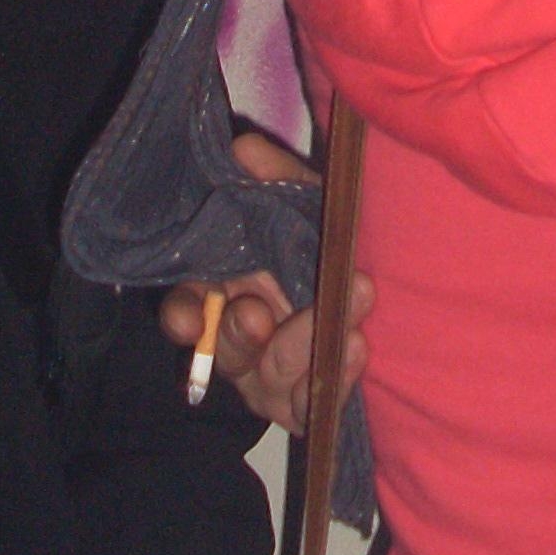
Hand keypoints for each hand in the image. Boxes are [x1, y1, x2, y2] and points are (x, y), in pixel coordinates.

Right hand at [156, 127, 369, 432]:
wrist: (372, 274)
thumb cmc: (321, 236)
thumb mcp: (303, 200)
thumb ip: (276, 179)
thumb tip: (246, 149)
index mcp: (222, 295)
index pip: (186, 313)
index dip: (183, 317)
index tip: (191, 316)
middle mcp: (240, 340)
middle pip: (225, 351)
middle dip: (238, 335)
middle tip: (259, 313)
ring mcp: (272, 378)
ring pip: (271, 379)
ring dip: (302, 346)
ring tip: (343, 313)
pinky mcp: (309, 402)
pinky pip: (313, 405)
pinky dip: (335, 378)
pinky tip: (355, 346)